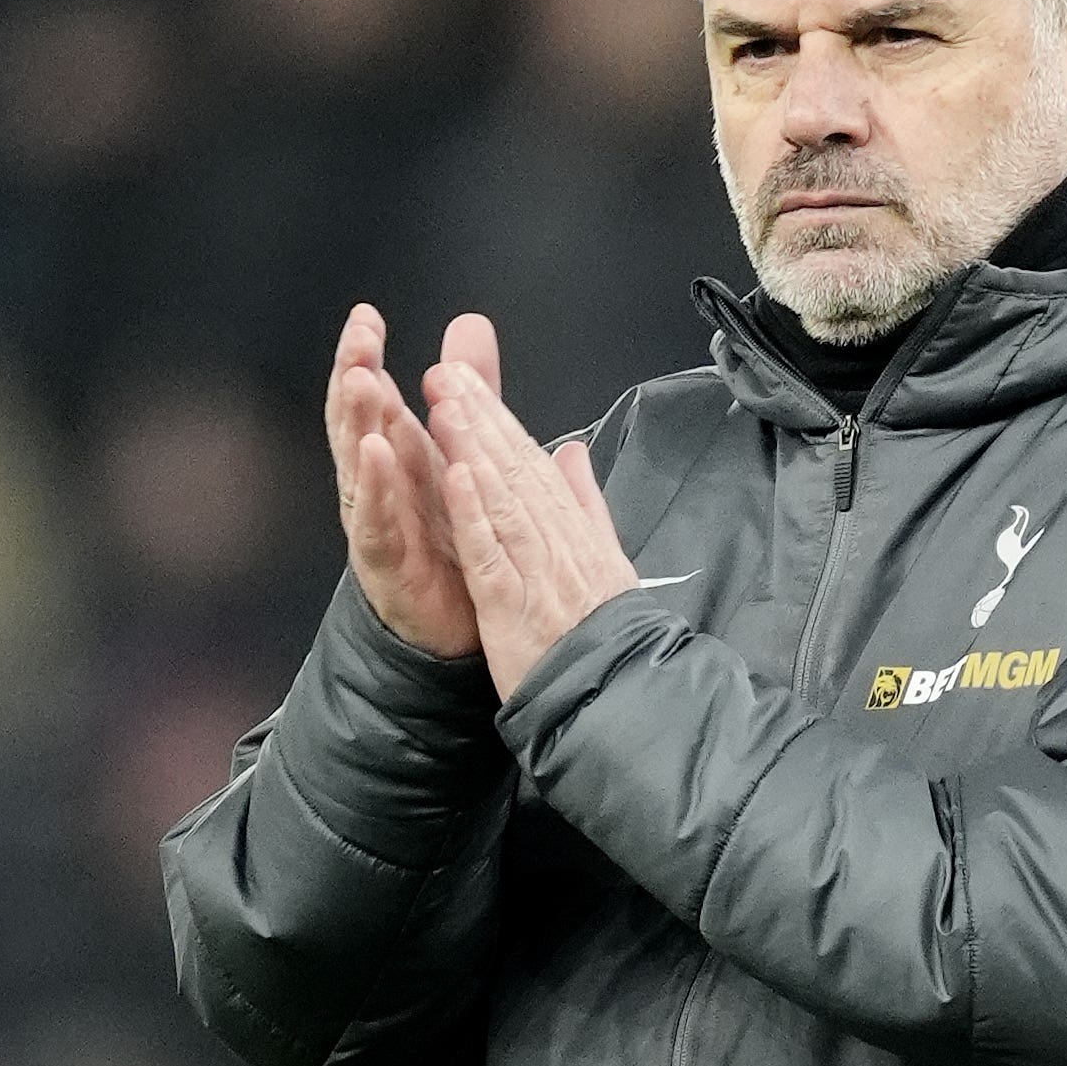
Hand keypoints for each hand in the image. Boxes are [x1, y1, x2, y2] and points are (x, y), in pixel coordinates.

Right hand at [325, 303, 500, 658]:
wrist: (462, 624)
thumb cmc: (453, 535)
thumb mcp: (463, 452)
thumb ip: (468, 392)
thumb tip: (467, 326)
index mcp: (399, 455)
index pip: (373, 397)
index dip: (365, 357)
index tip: (367, 316)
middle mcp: (380, 483)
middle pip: (357, 422)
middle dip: (353, 378)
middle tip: (359, 340)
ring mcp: (377, 522)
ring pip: (358, 466)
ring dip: (358, 422)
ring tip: (363, 382)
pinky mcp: (387, 563)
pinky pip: (374, 522)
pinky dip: (373, 489)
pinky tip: (374, 456)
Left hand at [424, 357, 637, 697]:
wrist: (621, 694)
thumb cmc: (607, 634)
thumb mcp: (606, 560)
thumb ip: (586, 504)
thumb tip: (573, 453)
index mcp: (572, 529)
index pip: (531, 462)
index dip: (496, 417)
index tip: (465, 380)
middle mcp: (557, 540)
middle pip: (515, 469)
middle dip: (479, 416)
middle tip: (446, 372)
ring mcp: (537, 570)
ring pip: (502, 498)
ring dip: (474, 449)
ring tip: (445, 406)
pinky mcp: (515, 605)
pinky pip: (493, 552)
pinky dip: (476, 513)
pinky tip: (455, 476)